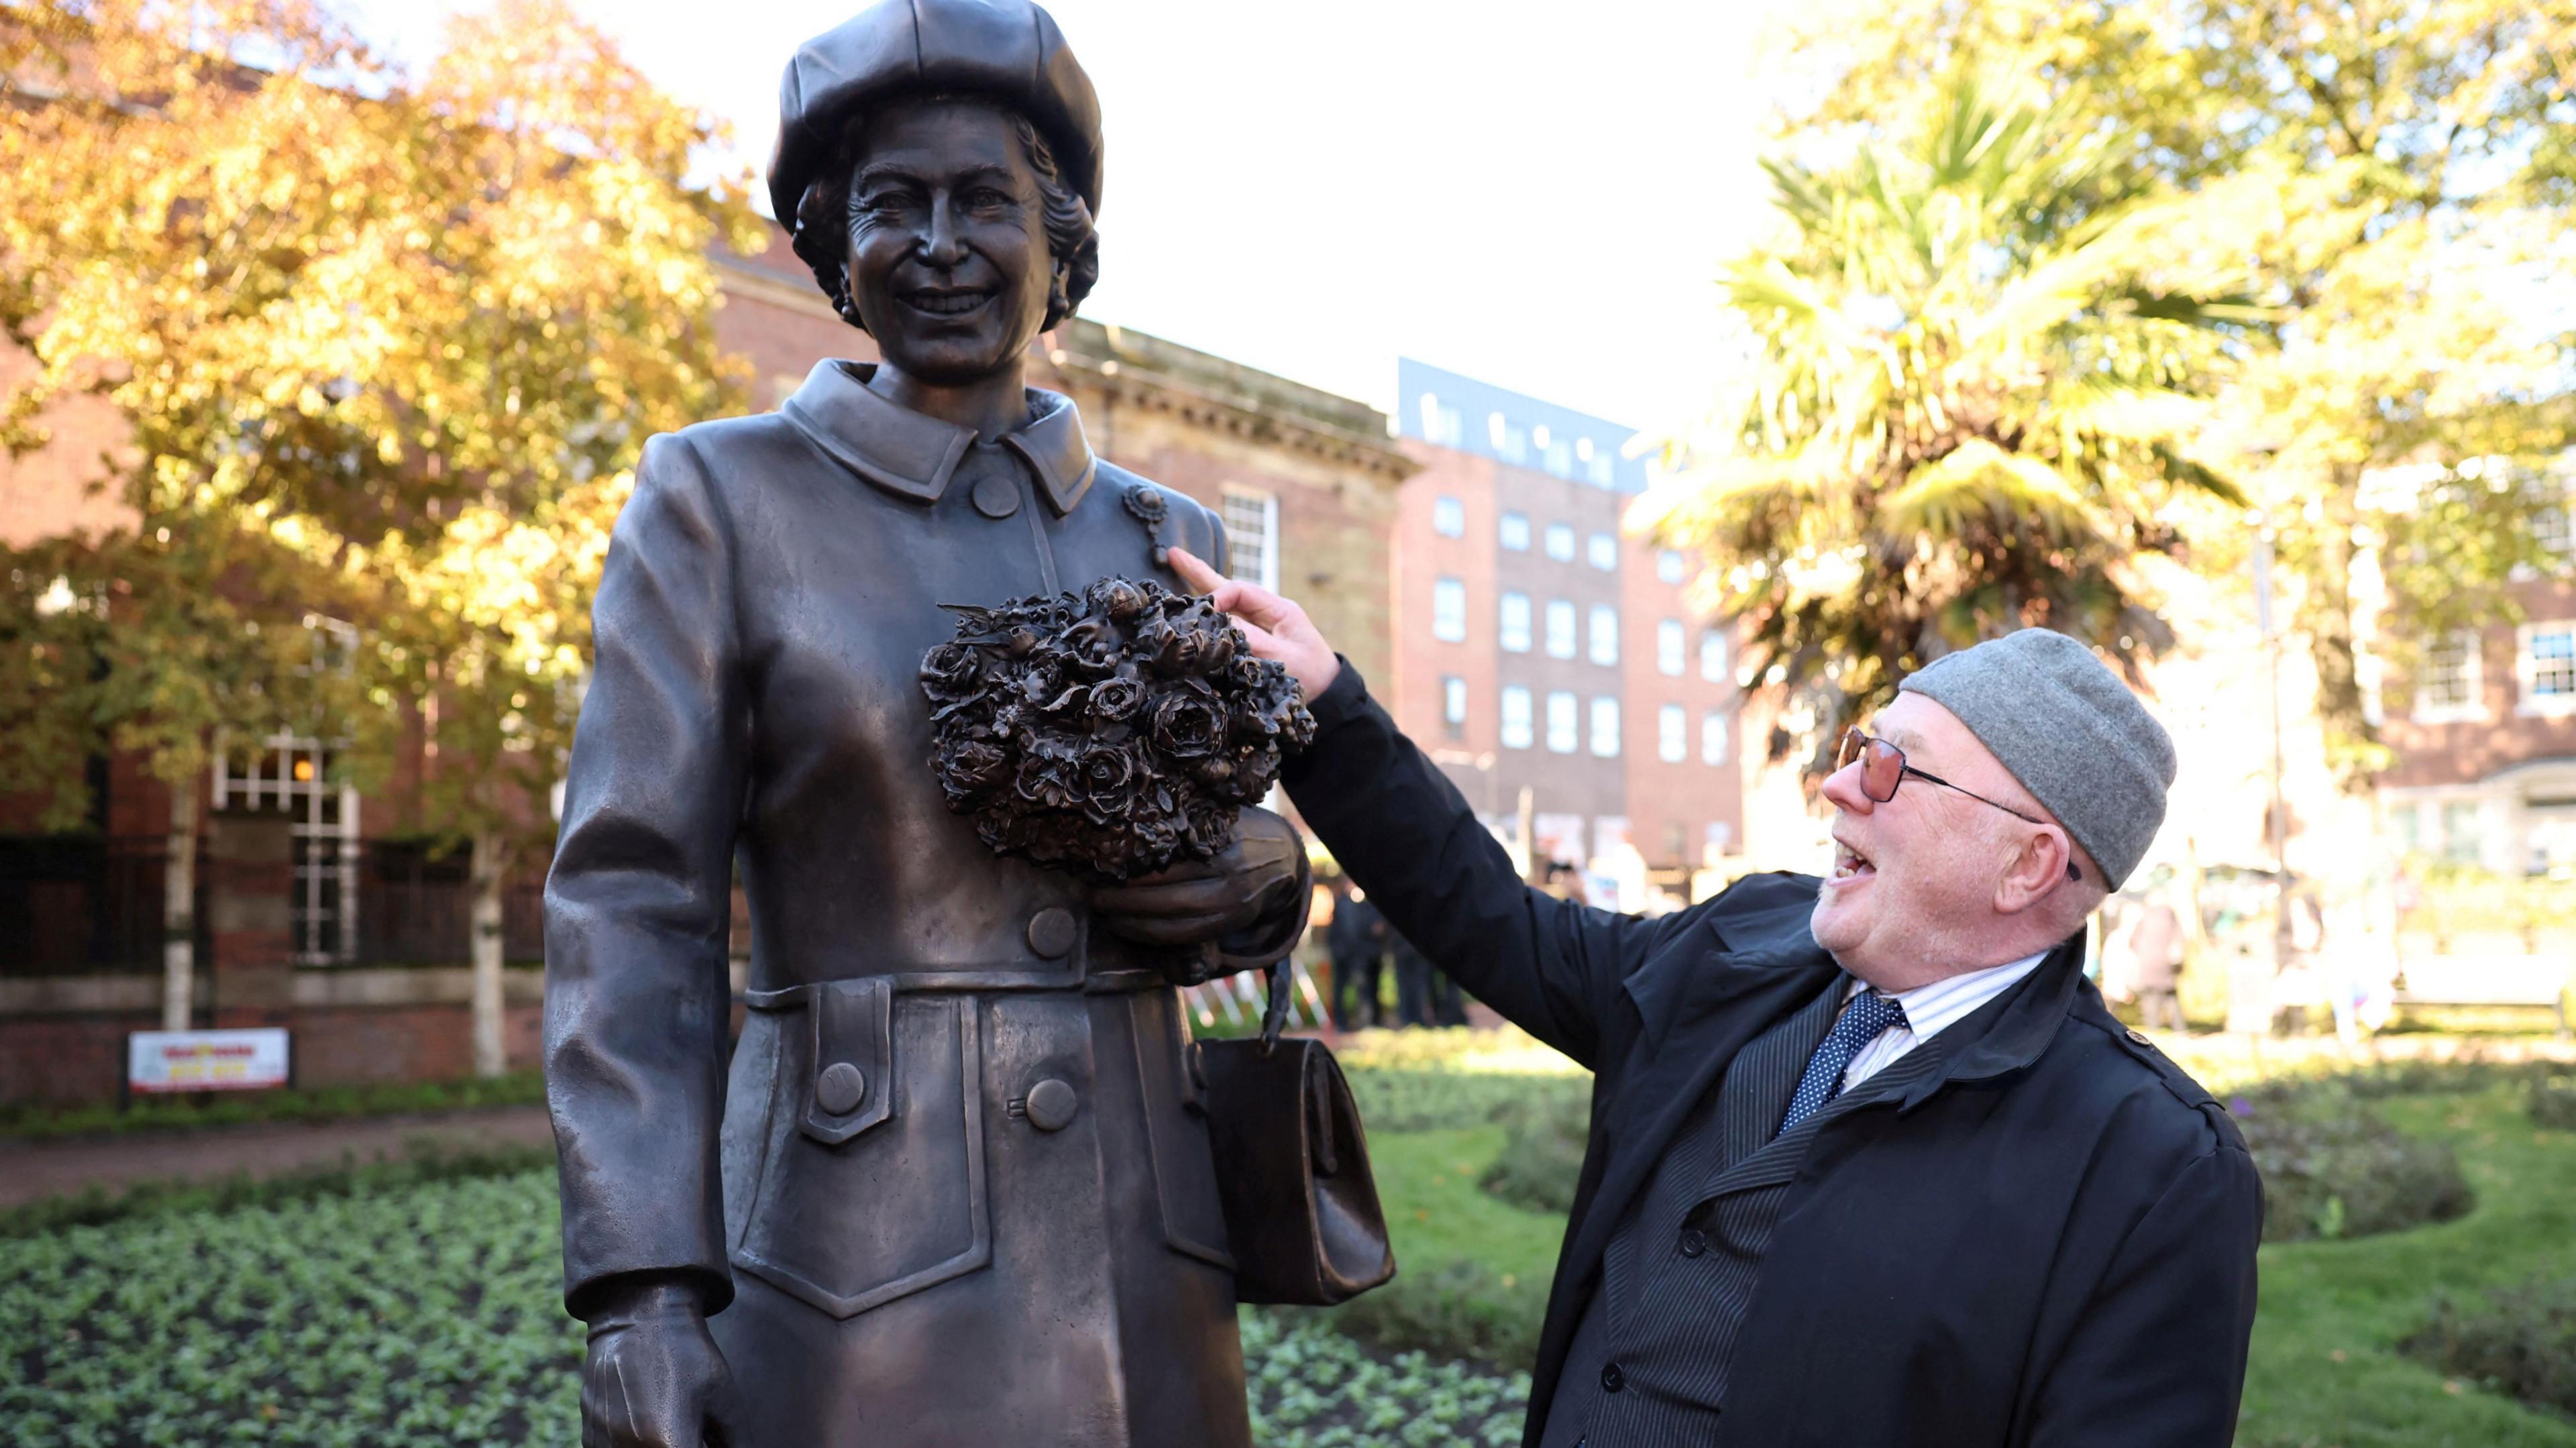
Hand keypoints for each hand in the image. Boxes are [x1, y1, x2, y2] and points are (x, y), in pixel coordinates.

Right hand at [580, 1279, 742, 1447]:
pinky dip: (639, 1445)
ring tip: (676, 1419)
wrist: (637, 1314)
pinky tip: (650, 1419)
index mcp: (667, 1444)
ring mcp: (603, 1444)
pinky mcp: (589, 1436)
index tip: (711, 1438)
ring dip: (661, 1447)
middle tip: (699, 1431)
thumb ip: (735, 1441)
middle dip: (689, 1447)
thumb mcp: (723, 1397)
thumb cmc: (686, 1353)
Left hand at [1089, 806, 1305, 950]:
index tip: (1099, 871)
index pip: (1169, 866)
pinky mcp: (1229, 926)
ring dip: (1133, 925)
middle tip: (1092, 897)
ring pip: (1175, 926)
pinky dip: (1153, 938)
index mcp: (1224, 847)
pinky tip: (1130, 929)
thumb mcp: (1217, 816)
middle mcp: (1230, 880)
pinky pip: (1186, 938)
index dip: (1131, 874)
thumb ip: (1185, 821)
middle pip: (1168, 899)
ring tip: (1105, 916)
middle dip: (1124, 903)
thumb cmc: (1238, 829)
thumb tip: (1124, 822)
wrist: (1284, 859)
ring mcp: (1232, 908)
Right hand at [1167, 546, 1339, 700]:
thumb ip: (1250, 639)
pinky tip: (1194, 610)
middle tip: (1172, 555)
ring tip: (1176, 570)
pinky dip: (1210, 614)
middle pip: (1229, 589)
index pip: (1240, 591)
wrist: (1331, 699)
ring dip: (1202, 590)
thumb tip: (1217, 622)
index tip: (1204, 612)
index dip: (1218, 597)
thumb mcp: (1281, 657)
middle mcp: (1268, 613)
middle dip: (1200, 574)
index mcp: (1279, 609)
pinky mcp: (1257, 644)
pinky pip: (1229, 623)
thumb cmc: (1312, 677)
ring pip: (1227, 604)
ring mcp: (1262, 627)